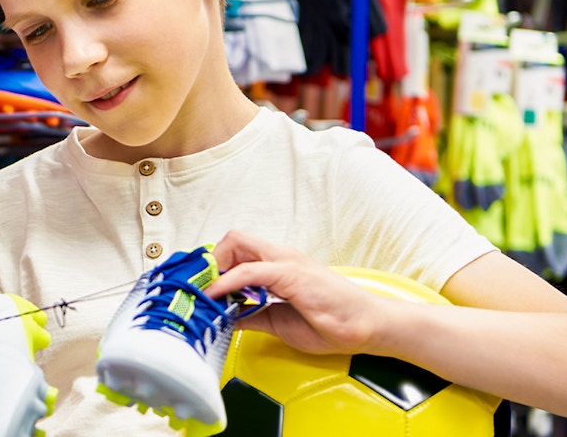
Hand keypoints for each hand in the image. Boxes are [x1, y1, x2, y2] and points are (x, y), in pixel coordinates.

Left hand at [204, 230, 389, 355]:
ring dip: (213, 267)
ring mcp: (287, 263)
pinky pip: (251, 271)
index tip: (198, 288)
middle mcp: (280, 257)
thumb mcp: (278, 322)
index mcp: (277, 265)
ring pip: (237, 244)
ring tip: (201, 292)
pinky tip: (216, 296)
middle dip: (208, 261)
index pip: (235, 250)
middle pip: (232, 239)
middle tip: (198, 288)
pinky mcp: (293, 275)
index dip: (213, 266)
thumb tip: (223, 316)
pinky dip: (228, 281)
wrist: (368, 327)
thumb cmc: (332, 323)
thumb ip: (251, 314)